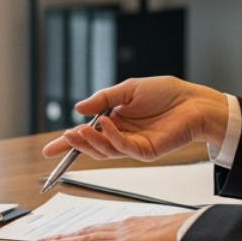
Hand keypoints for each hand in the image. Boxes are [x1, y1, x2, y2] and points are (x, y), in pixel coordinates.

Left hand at [36, 212, 188, 240]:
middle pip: (87, 231)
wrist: (196, 234)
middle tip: (46, 239)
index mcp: (134, 225)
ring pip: (83, 238)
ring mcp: (121, 236)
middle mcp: (124, 226)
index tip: (67, 235)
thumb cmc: (188, 236)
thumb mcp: (167, 238)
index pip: (101, 228)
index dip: (81, 232)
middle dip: (65, 236)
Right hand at [41, 76, 229, 162]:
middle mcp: (122, 136)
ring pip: (105, 151)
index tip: (48, 150)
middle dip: (76, 144)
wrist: (193, 101)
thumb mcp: (128, 89)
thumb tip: (78, 108)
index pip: (88, 135)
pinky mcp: (147, 151)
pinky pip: (124, 147)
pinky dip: (112, 137)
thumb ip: (103, 99)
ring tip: (79, 130)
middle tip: (66, 136)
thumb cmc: (166, 94)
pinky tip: (107, 124)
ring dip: (90, 142)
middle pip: (92, 147)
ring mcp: (134, 146)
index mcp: (116, 122)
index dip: (67, 143)